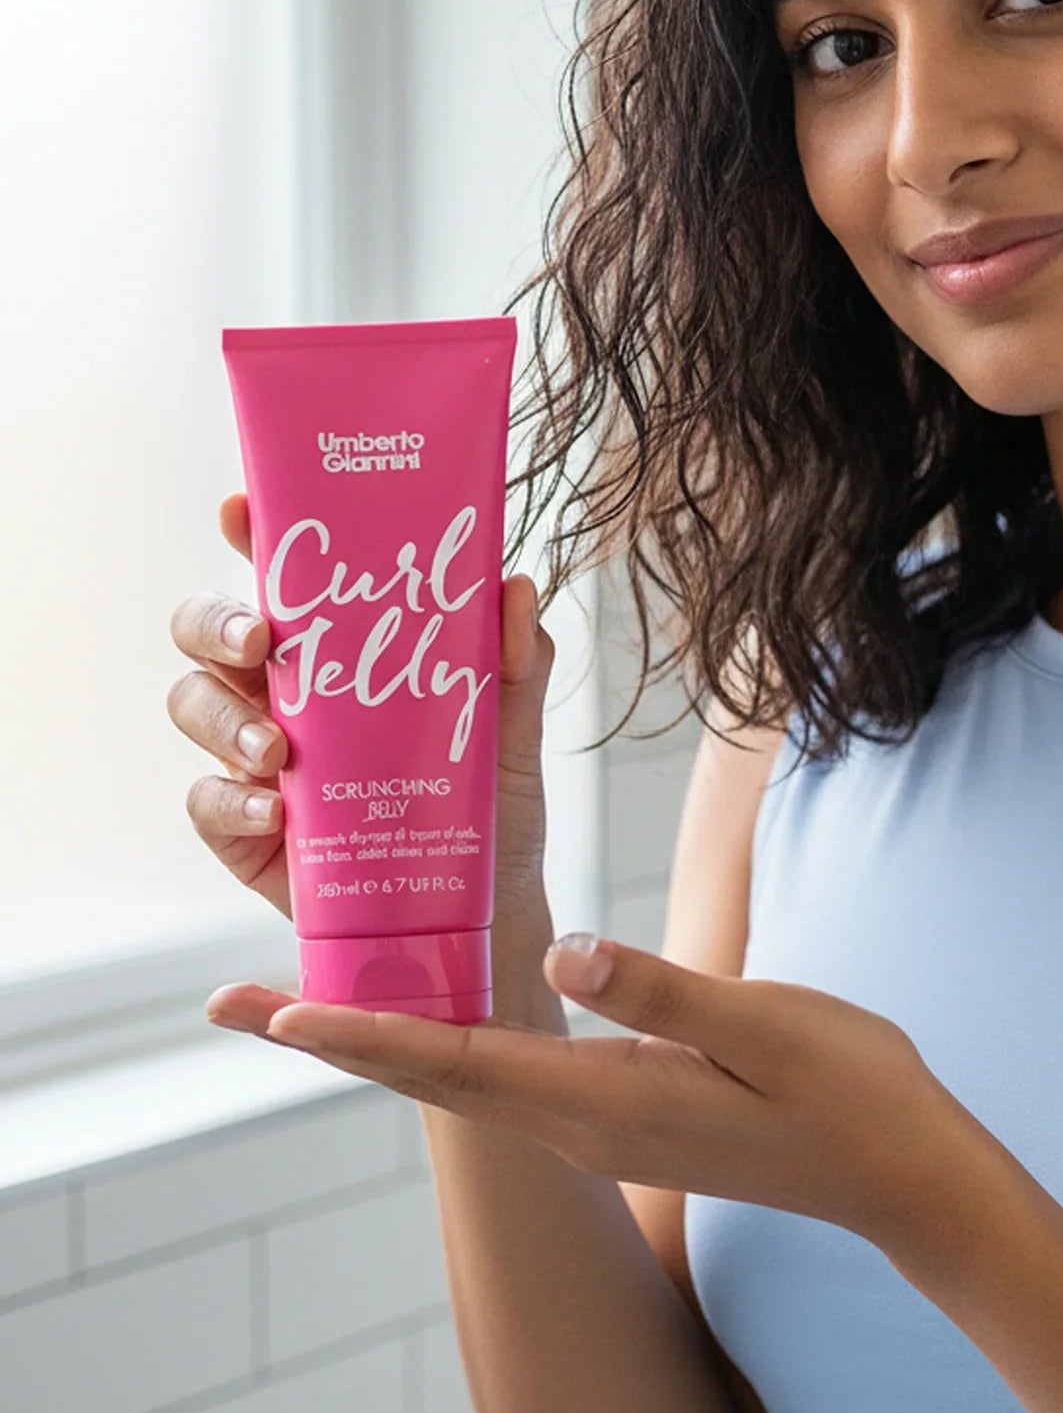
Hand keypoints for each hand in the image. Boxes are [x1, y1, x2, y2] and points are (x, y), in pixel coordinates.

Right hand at [167, 491, 556, 923]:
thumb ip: (517, 658)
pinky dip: (231, 801)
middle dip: (217, 623)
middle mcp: (285, 689)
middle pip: (209, 632)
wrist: (482, 903)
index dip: (252, 534)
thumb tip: (514, 586)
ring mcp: (255, 756)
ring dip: (225, 718)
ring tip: (278, 749)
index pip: (284, 576)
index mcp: (340, 647)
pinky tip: (275, 812)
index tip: (239, 509)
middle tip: (260, 641)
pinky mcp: (244, 828)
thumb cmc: (485, 797)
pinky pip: (206, 801)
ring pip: (194, 704)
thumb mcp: (511, 722)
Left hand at [207, 934, 985, 1258]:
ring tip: (314, 1001)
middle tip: (236, 1005)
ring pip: (469, 1078)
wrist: (899, 1172)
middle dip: (337, 1037)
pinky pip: (514, 1077)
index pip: (456, 1062)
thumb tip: (564, 953)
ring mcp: (607, 1127)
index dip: (358, 1032)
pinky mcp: (631, 1114)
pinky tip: (445, 1012)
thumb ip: (663, 990)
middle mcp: (587, 1124)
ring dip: (388, 1040)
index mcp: (608, 1100)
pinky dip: (454, 1042)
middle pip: (436, 1076)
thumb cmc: (845, 1089)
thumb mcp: (765, 1023)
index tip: (268, 1012)